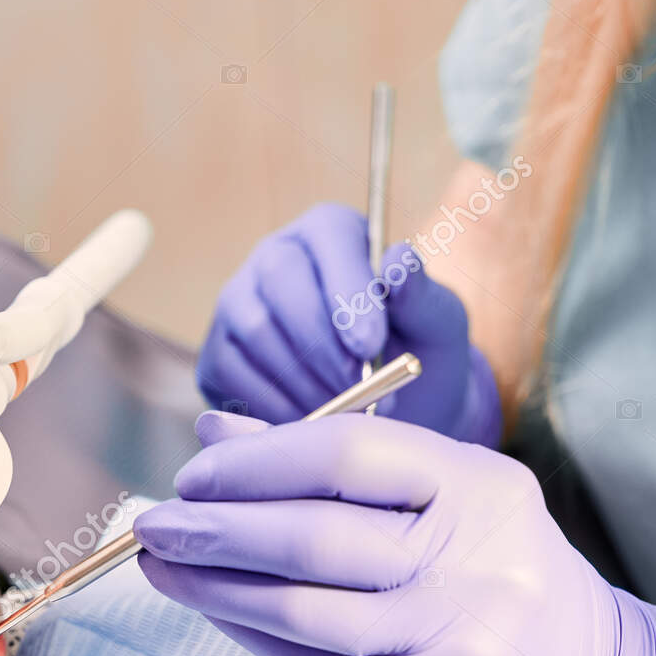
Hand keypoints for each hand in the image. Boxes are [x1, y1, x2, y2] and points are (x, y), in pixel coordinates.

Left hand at [133, 411, 655, 655]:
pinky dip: (248, 633)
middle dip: (217, 527)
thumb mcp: (449, 489)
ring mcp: (448, 641)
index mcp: (477, 486)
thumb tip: (218, 432)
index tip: (197, 470)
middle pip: (314, 537)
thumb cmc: (499, 566)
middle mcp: (468, 562)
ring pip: (302, 611)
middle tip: (157, 521)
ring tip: (163, 566)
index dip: (257, 460)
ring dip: (214, 586)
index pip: (347, 455)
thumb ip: (340, 455)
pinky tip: (212, 609)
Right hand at [196, 203, 500, 445]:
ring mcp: (238, 304)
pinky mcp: (218, 356)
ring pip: (255, 332)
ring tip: (348, 410)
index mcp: (332, 232)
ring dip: (304, 380)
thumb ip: (420, 294)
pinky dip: (275, 406)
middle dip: (322, 342)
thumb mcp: (436, 324)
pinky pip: (232, 376)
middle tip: (360, 388)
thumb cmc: (416, 353)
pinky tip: (313, 422)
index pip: (330, 238)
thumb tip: (397, 263)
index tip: (370, 345)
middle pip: (280, 279)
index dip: (347, 289)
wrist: (389, 407)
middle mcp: (276, 256)